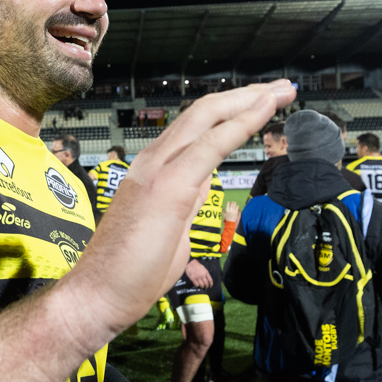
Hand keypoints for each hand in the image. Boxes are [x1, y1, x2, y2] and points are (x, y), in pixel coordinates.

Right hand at [60, 81, 295, 337]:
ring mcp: (158, 169)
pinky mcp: (169, 185)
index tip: (262, 104)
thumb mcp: (169, 228)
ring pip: (208, 117)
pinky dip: (242, 123)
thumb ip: (184, 202)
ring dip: (250, 101)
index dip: (230, 111)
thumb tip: (198, 188)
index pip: (195, 128)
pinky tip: (265, 111)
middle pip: (204, 112)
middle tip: (282, 88)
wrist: (99, 293)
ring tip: (282, 91)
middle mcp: (154, 160)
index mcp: (153, 169)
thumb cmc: (130, 272)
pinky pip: (212, 144)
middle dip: (246, 96)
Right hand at [185, 258, 211, 288]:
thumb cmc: (197, 265)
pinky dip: (197, 286)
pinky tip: (197, 284)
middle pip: (206, 283)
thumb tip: (207, 279)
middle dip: (206, 287)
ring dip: (202, 287)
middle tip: (205, 287)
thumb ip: (205, 273)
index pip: (210, 280)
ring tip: (201, 287)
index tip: (210, 286)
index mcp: (206, 272)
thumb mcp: (203, 268)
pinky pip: (196, 285)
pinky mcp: (193, 279)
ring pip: (202, 285)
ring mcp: (198, 277)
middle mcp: (202, 275)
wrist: (190, 263)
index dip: (211, 284)